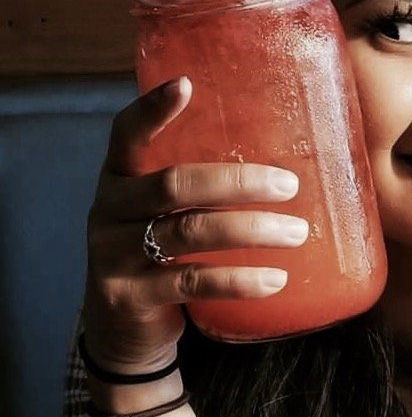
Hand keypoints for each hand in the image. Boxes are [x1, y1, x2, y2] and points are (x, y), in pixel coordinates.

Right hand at [82, 76, 306, 372]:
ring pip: (188, 231)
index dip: (152, 109)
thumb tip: (294, 160)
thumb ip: (201, 190)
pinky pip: (191, 281)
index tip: (185, 83)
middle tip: (290, 186)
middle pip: (174, 184)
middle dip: (238, 182)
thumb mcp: (165, 217)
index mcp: (119, 179)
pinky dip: (238, 280)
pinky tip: (276, 279)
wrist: (122, 333)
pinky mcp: (128, 297)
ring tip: (298, 233)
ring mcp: (112, 255)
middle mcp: (108, 210)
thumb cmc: (161, 257)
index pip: (126, 134)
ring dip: (251, 231)